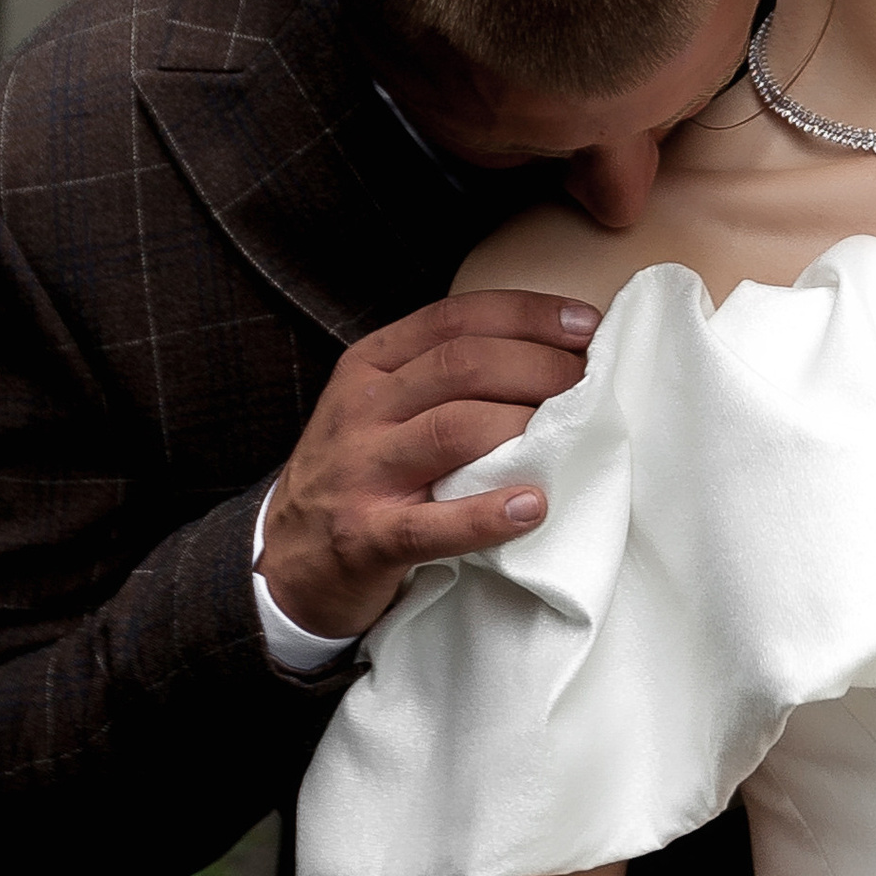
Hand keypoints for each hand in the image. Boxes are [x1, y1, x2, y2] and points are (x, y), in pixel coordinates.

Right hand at [259, 290, 598, 638]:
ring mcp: (360, 472)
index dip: (527, 315)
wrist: (287, 559)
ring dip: (525, 427)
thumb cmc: (359, 474)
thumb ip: (441, 379)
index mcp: (370, 366)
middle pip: (462, 366)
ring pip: (454, 430)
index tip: (585, 325)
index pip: (456, 318)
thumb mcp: (380, 407)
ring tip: (573, 435)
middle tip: (588, 385)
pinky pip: (433, 523)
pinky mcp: (366, 536)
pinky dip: (489, 515)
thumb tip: (549, 354)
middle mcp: (361, 409)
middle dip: (539, 367)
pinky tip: (532, 507)